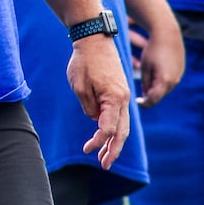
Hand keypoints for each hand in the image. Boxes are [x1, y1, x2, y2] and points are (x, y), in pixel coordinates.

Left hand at [66, 33, 131, 168]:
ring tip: (105, 157)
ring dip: (115, 142)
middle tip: (104, 166)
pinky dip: (114, 127)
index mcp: (114, 98)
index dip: (98, 142)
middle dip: (114, 150)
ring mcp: (123, 94)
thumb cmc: (85, 61)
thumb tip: (95, 119)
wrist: (95, 38)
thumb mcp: (80, 86)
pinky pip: (119, 114)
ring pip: (123, 124)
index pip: (108, 129)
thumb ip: (89, 108)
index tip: (86, 149)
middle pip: (122, 131)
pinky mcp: (119, 91)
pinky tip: (106, 137)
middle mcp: (123, 98)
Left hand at [134, 23, 183, 108]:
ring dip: (158, 87)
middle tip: (142, 87)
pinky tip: (158, 68)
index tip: (138, 101)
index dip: (144, 103)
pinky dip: (164, 80)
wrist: (168, 34)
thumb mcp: (145, 67)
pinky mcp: (181, 71)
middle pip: (160, 95)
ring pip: (166, 89)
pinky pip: (171, 81)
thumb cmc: (152, 50)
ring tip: (151, 72)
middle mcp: (173, 81)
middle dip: (151, 94)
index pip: (152, 100)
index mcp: (163, 81)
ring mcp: (179, 76)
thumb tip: (146, 95)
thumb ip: (145, 83)